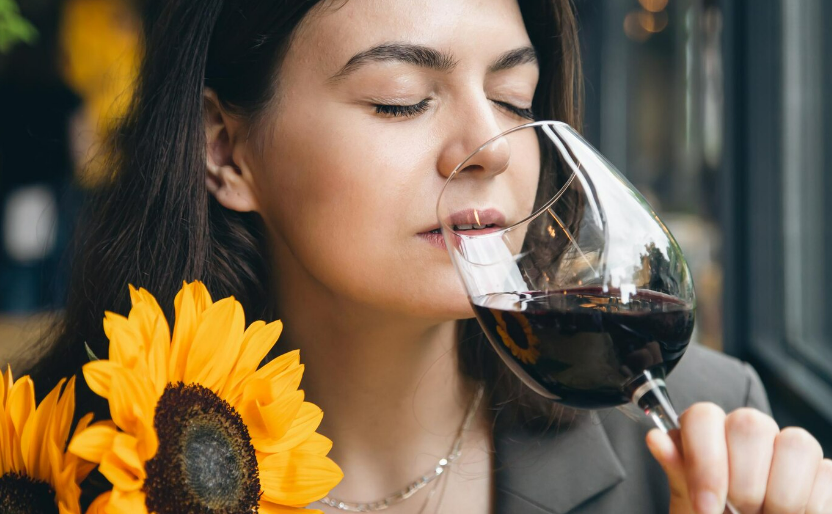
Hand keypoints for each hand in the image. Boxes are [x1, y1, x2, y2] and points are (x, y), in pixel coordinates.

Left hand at [646, 403, 831, 513]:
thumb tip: (656, 438)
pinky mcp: (822, 473)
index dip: (705, 460)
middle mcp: (746, 435)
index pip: (703, 415)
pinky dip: (811, 505)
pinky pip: (826, 472)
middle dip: (744, 481)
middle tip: (739, 513)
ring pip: (796, 443)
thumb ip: (680, 473)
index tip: (706, 505)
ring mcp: (787, 450)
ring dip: (781, 495)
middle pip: (750, 423)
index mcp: (706, 436)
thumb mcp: (689, 507)